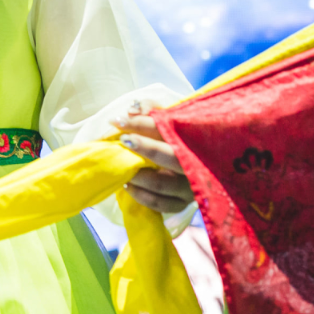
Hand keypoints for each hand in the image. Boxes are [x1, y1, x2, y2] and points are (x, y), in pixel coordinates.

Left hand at [111, 97, 196, 215]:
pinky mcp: (183, 203)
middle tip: (123, 141)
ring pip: (162, 184)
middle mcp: (195, 163)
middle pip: (170, 157)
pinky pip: (161, 204)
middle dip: (144, 149)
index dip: (140, 124)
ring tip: (122, 168)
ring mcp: (190, 186)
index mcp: (194, 137)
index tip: (117, 121)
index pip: (167, 128)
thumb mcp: (166, 115)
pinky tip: (128, 186)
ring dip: (138, 176)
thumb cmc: (176, 133)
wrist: (195, 158)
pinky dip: (142, 196)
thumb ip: (149, 108)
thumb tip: (133, 111)